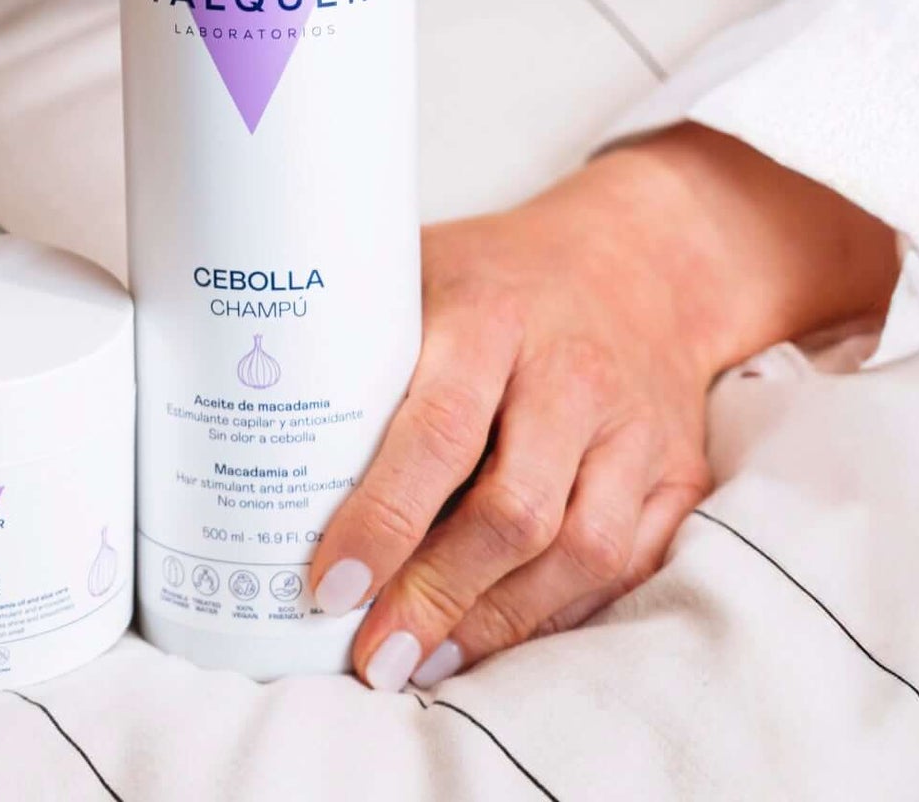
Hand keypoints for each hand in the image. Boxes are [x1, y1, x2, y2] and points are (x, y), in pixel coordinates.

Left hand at [304, 123, 902, 693]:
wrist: (641, 259)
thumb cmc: (497, 272)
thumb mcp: (420, 267)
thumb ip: (353, 333)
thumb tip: (241, 414)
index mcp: (492, 314)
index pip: (438, 430)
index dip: (383, 517)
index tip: (327, 585)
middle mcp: (571, 373)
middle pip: (513, 510)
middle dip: (434, 595)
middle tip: (371, 654)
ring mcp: (634, 428)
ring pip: (580, 551)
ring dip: (498, 622)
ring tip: (426, 658)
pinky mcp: (677, 473)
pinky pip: (628, 565)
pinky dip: (561, 615)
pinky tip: (498, 635)